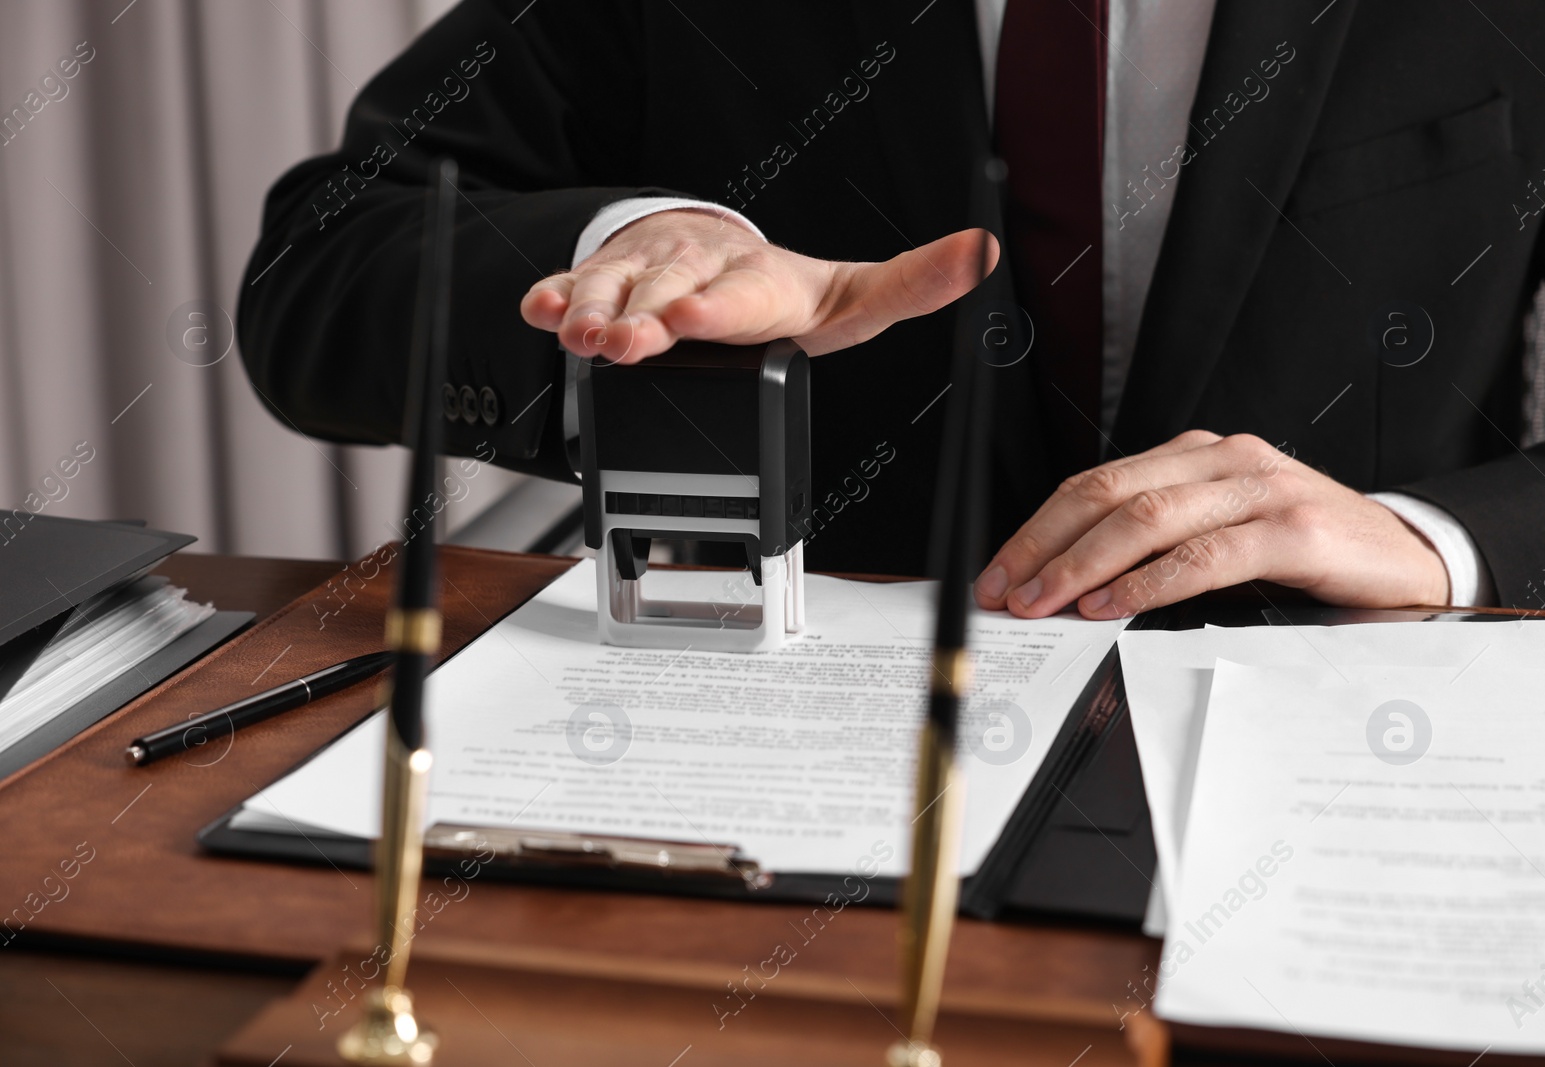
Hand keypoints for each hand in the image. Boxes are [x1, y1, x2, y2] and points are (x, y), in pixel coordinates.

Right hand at [521, 209, 996, 361]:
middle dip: (645, 319)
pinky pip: (575, 284)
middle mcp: (702, 268)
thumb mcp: (856, 297)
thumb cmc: (783, 294)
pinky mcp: (609, 279)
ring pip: (615, 288)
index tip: (693, 322)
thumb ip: (914, 284)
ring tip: (580, 337)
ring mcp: (650, 272)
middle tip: (629, 343)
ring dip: (593, 311)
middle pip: (669, 293)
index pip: (739, 297)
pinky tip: (540, 312)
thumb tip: (983, 252)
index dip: (715, 311)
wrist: (719, 261)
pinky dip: (552, 296)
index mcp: (761, 282)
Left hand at [973, 431, 1450, 619]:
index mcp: (1198, 457)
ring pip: (1147, 518)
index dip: (1037, 528)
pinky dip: (1149, 582)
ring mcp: (1262, 488)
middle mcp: (1225, 459)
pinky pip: (1206, 554)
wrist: (1412, 560)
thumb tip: (1069, 588)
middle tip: (1005, 592)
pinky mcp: (1295, 530)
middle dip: (1044, 546)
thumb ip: (1159, 547)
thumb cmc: (1308, 555)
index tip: (998, 573)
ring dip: (1083, 565)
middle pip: (1107, 494)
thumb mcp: (1223, 539)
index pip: (1097, 483)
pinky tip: (1113, 604)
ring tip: (1045, 602)